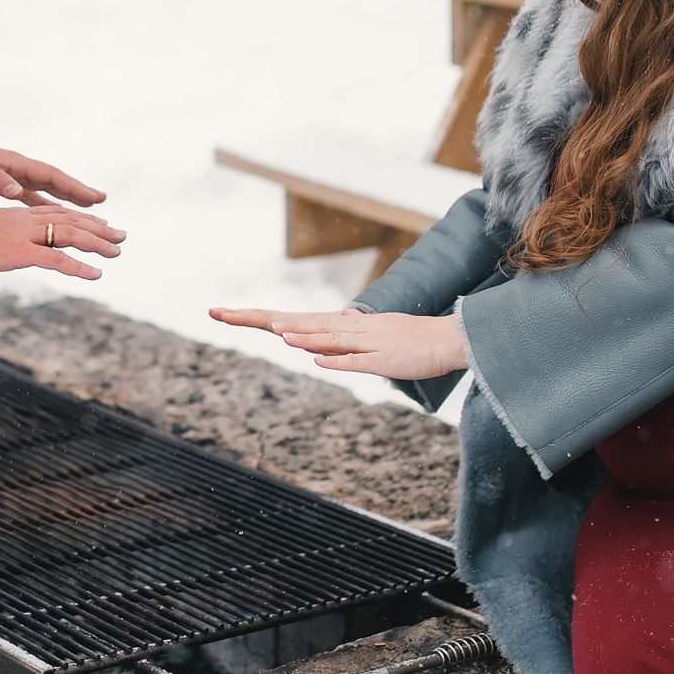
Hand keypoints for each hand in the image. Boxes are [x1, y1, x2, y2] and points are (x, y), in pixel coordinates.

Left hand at [0, 133, 105, 207]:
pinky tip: (54, 216)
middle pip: (55, 181)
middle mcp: (18, 168)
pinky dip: (45, 205)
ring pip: (46, 189)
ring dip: (65, 199)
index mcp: (15, 163)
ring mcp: (13, 175)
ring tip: (87, 210)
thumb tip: (17, 190)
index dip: (74, 187)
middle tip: (102, 203)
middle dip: (78, 192)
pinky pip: (31, 196)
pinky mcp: (4, 184)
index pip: (51, 176)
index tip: (95, 197)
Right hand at [0, 204, 125, 280]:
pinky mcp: (22, 252)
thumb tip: (8, 246)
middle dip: (100, 229)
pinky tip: (95, 275)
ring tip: (117, 252)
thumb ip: (4, 236)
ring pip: (72, 236)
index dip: (83, 219)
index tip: (101, 223)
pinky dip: (79, 267)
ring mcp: (27, 235)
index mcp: (21, 216)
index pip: (60, 214)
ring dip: (98, 244)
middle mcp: (29, 221)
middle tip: (121, 236)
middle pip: (73, 222)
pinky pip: (57, 260)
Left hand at [209, 306, 469, 380]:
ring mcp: (367, 343)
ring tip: (275, 333)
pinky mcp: (383, 358)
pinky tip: (315, 357)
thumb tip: (334, 323)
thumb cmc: (410, 341)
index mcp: (345, 325)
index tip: (231, 314)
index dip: (264, 317)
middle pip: (303, 324)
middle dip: (265, 320)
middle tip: (226, 313)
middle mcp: (351, 329)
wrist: (447, 340)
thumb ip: (350, 333)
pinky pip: (355, 360)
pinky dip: (335, 358)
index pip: (299, 320)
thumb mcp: (374, 334)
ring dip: (302, 336)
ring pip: (328, 338)